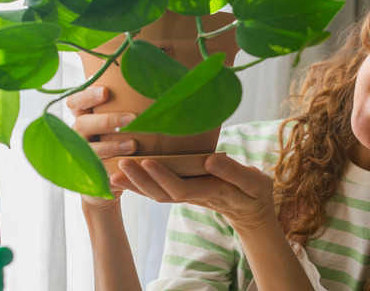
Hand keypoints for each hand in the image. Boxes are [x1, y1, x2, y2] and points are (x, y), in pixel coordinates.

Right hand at [66, 86, 136, 207]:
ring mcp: (82, 155)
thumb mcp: (119, 121)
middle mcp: (78, 135)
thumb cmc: (119, 139)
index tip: (105, 91)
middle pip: (82, 124)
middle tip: (131, 118)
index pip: (75, 102)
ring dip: (111, 146)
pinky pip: (97, 171)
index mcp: (83, 117)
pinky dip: (112, 168)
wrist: (113, 177)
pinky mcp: (90, 174)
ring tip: (133, 144)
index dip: (87, 96)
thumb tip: (152, 81)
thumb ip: (125, 104)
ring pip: (90, 149)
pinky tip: (127, 165)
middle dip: (107, 121)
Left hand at [115, 153, 276, 232]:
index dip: (162, 177)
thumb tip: (209, 159)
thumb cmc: (254, 192)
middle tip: (121, 163)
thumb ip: (232, 171)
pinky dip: (140, 185)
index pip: (181, 188)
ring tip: (115, 171)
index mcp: (210, 191)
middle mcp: (194, 196)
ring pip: (157, 194)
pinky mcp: (184, 192)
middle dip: (140, 180)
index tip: (146, 162)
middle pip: (162, 194)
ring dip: (135, 184)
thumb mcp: (253, 181)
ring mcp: (187, 196)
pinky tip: (125, 177)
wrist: (251, 210)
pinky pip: (159, 191)